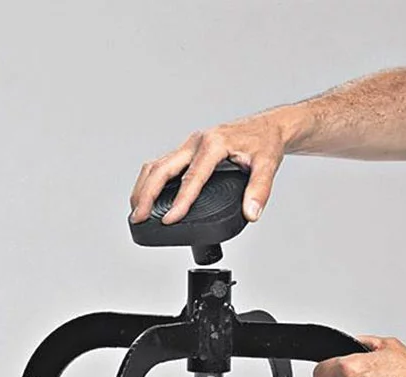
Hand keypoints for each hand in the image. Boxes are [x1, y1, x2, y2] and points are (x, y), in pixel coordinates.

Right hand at [129, 109, 292, 225]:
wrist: (268, 127)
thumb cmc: (265, 143)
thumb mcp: (268, 165)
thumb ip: (260, 190)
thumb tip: (251, 212)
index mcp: (214, 144)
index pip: (191, 177)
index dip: (180, 201)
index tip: (170, 219)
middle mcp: (197, 142)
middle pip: (162, 168)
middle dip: (147, 194)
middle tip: (139, 216)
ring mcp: (189, 146)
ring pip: (157, 165)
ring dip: (144, 187)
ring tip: (137, 210)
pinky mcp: (187, 151)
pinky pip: (162, 165)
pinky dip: (151, 182)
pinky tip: (148, 197)